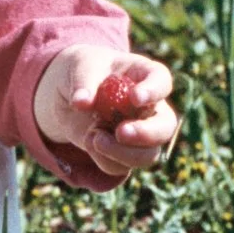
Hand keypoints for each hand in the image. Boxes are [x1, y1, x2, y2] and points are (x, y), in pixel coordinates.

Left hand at [36, 47, 178, 181]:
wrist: (68, 92)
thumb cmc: (83, 70)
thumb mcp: (80, 66)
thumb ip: (83, 82)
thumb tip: (81, 102)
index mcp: (145, 76)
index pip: (161, 81)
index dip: (153, 92)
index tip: (135, 97)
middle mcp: (150, 107)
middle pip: (165, 126)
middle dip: (146, 134)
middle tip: (121, 132)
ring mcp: (140, 132)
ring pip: (148, 154)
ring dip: (122, 153)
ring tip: (93, 137)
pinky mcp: (123, 152)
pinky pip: (121, 167)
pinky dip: (103, 159)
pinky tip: (88, 141)